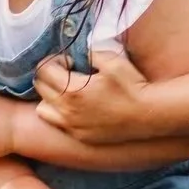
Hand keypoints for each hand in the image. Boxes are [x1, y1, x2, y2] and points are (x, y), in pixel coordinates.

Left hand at [35, 48, 157, 141]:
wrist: (149, 115)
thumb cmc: (132, 85)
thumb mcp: (112, 60)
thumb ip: (90, 52)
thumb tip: (80, 52)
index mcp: (72, 90)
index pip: (44, 70)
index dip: (54, 60)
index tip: (70, 61)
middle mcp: (67, 111)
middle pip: (40, 87)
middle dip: (50, 75)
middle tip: (68, 72)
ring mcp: (72, 126)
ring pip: (42, 108)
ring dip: (50, 96)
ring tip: (67, 91)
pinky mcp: (80, 136)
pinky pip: (57, 123)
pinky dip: (59, 113)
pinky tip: (76, 107)